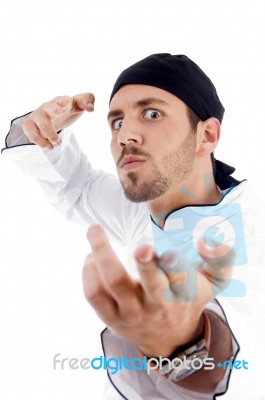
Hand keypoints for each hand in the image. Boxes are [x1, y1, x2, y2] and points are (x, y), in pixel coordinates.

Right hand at [23, 93, 94, 148]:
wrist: (50, 116)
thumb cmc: (67, 109)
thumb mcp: (78, 105)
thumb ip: (87, 101)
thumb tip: (92, 108)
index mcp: (61, 101)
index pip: (63, 99)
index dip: (65, 102)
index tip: (69, 105)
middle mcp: (48, 106)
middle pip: (50, 107)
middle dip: (54, 111)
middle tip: (60, 114)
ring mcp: (38, 115)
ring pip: (41, 123)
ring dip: (50, 134)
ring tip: (58, 143)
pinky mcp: (30, 125)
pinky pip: (32, 134)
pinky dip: (40, 142)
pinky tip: (49, 147)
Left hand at [82, 224, 232, 357]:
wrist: (168, 338)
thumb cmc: (189, 299)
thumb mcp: (214, 282)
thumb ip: (221, 259)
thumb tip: (207, 240)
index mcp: (183, 294)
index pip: (181, 280)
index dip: (175, 265)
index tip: (169, 251)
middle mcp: (157, 305)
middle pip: (149, 286)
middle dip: (145, 264)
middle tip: (140, 245)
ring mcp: (131, 313)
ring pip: (113, 285)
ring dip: (101, 255)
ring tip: (95, 231)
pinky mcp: (110, 318)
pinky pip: (94, 295)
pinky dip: (89, 272)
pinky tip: (92, 257)